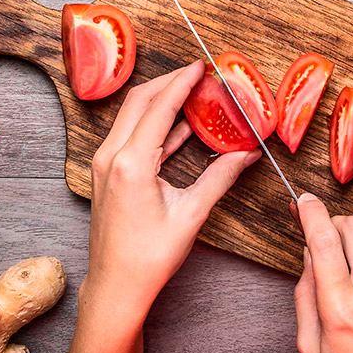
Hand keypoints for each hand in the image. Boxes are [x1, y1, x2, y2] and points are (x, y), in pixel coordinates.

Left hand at [86, 60, 259, 316]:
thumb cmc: (149, 258)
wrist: (116, 286)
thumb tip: (247, 155)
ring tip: (192, 93)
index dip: (182, 83)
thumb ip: (220, 178)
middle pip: (139, 101)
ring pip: (132, 116)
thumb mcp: (191, 215)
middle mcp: (111, 157)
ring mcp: (105, 164)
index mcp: (131, 163)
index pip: (159, 107)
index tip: (201, 66)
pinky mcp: (107, 173)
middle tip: (198, 73)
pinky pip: (130, 135)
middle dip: (169, 82)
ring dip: (160, 101)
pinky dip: (154, 123)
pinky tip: (181, 125)